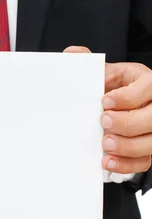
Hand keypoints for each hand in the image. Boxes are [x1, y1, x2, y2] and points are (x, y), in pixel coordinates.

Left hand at [64, 46, 151, 174]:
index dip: (127, 97)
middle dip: (127, 123)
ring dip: (127, 146)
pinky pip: (145, 161)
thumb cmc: (119, 88)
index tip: (105, 101)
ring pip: (151, 143)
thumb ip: (93, 66)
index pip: (148, 88)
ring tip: (105, 144)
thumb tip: (72, 54)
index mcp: (149, 83)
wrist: (123, 106)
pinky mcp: (150, 149)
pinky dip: (126, 164)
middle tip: (104, 123)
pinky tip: (108, 162)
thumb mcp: (110, 74)